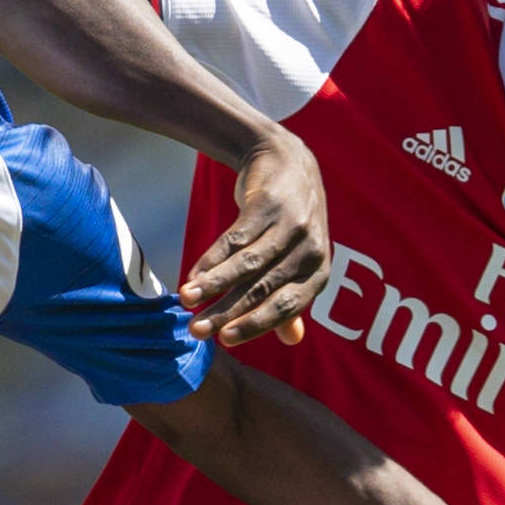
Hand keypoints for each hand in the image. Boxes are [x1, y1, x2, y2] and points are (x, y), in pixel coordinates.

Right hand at [181, 125, 332, 348]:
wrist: (287, 162)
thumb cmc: (291, 223)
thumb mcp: (299, 260)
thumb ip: (292, 300)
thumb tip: (293, 341)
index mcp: (318, 271)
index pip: (286, 306)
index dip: (254, 325)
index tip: (224, 342)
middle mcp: (309, 250)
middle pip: (262, 288)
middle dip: (226, 312)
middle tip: (196, 331)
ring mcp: (289, 225)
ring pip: (246, 264)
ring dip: (213, 285)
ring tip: (185, 301)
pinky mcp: (267, 205)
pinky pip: (235, 238)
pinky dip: (212, 258)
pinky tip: (193, 273)